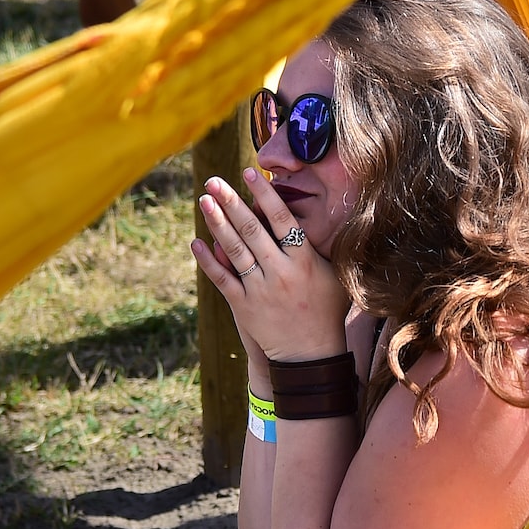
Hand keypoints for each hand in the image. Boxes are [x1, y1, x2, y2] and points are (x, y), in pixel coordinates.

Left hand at [192, 170, 349, 365]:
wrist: (310, 356)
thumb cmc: (325, 311)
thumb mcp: (332, 276)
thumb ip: (319, 248)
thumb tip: (311, 216)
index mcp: (305, 260)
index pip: (282, 218)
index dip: (264, 193)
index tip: (249, 172)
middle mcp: (281, 272)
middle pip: (252, 229)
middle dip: (231, 202)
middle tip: (214, 181)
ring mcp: (260, 290)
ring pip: (234, 250)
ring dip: (217, 223)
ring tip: (204, 201)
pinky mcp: (244, 307)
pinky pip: (222, 279)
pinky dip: (208, 260)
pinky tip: (196, 241)